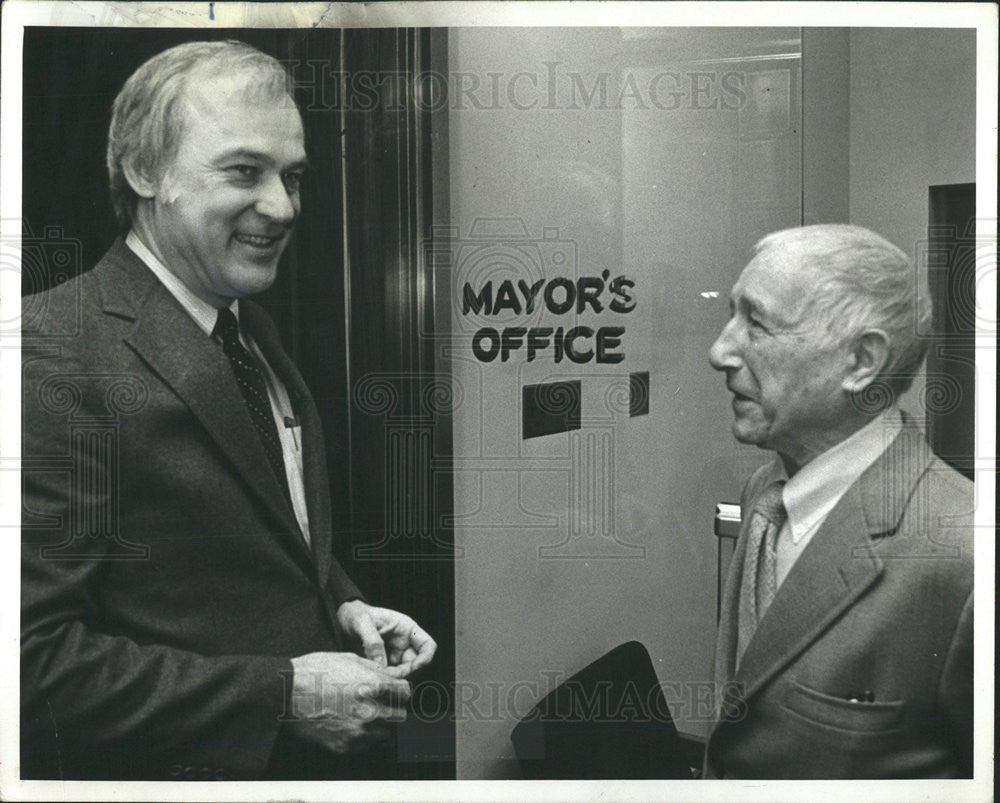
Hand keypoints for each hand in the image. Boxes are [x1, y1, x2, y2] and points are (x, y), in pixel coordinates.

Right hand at [286, 651, 410, 753]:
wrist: (285, 694)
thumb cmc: (314, 672)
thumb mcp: (349, 659)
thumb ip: (376, 670)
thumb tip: (392, 677)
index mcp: (373, 686)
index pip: (405, 693)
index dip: (400, 690)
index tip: (395, 691)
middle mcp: (369, 711)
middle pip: (400, 716)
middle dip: (392, 708)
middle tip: (380, 703)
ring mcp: (357, 733)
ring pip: (385, 734)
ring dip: (380, 725)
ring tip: (362, 714)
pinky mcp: (344, 747)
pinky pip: (366, 746)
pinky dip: (362, 738)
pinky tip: (349, 725)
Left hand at [337, 600, 436, 677]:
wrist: (343, 620)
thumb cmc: (356, 614)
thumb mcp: (362, 623)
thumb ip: (373, 642)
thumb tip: (381, 665)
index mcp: (407, 628)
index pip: (428, 646)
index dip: (425, 659)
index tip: (412, 669)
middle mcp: (404, 642)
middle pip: (415, 664)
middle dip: (404, 673)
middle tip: (386, 676)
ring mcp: (395, 654)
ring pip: (403, 673)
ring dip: (392, 678)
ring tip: (375, 676)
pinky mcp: (384, 663)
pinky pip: (389, 675)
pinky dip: (383, 678)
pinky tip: (371, 677)